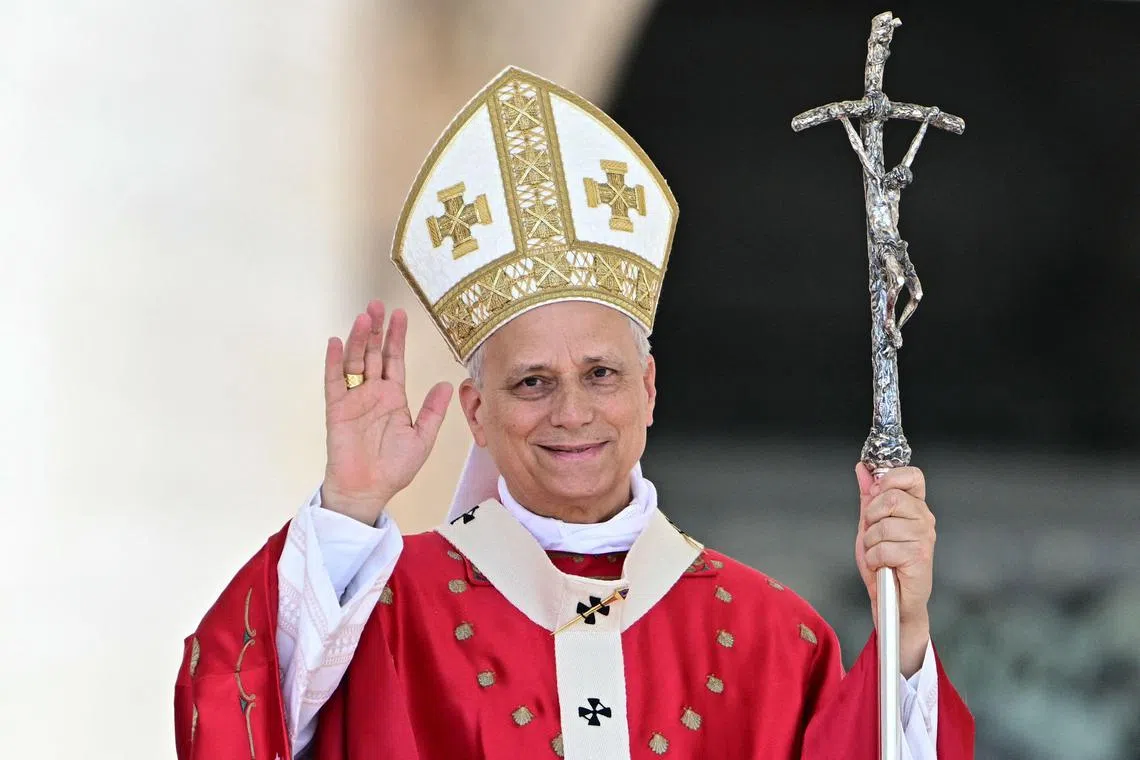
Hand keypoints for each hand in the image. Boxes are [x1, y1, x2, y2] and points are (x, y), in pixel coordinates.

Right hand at [321, 301, 452, 524]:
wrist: (368, 490)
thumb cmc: (394, 468)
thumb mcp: (422, 438)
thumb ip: (433, 411)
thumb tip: (445, 384)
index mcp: (393, 397)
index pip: (394, 360)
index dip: (397, 337)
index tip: (400, 315)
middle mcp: (373, 393)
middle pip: (373, 354)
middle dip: (376, 329)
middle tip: (377, 305)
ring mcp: (354, 399)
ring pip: (355, 361)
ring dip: (358, 339)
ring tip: (364, 318)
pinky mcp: (337, 409)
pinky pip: (334, 381)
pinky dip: (334, 362)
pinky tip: (336, 343)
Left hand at [854, 463, 934, 676]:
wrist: (893, 601)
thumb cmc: (884, 564)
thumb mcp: (870, 525)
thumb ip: (868, 496)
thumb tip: (863, 468)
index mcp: (915, 507)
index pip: (912, 475)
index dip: (890, 478)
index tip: (875, 493)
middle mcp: (924, 519)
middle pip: (890, 497)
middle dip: (870, 517)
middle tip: (873, 535)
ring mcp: (924, 538)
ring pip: (882, 526)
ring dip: (871, 543)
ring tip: (879, 555)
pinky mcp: (920, 557)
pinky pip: (883, 548)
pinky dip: (874, 560)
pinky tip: (883, 567)